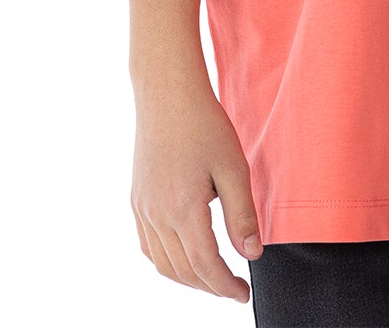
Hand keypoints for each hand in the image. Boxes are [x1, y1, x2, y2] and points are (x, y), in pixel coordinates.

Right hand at [131, 82, 262, 302]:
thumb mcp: (233, 167)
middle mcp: (156, 216)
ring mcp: (142, 209)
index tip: (244, 294)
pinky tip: (183, 257)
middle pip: (183, 271)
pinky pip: (148, 246)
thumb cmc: (204, 124)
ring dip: (188, 278)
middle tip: (234, 289)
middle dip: (210, 286)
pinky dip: (167, 262)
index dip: (226, 287)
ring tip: (213, 277)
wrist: (167, 94)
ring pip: (162, 264)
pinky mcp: (137, 200)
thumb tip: (252, 254)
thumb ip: (242, 214)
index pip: (206, 266)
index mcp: (183, 210)